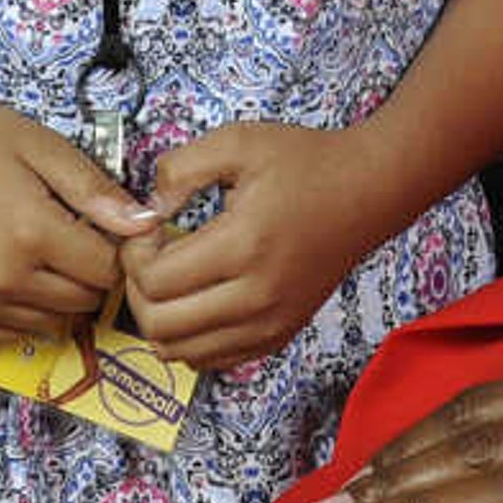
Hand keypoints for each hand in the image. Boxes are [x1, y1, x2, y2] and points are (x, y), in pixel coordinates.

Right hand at [0, 78, 154, 345]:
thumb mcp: (42, 146)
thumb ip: (96, 191)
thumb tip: (146, 225)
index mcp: (31, 233)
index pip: (108, 270)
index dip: (118, 248)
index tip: (108, 227)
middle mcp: (1, 279)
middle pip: (83, 301)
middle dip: (92, 272)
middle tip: (77, 235)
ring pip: (51, 324)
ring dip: (61, 294)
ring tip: (45, 250)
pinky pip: (10, 333)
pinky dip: (24, 310)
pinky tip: (15, 270)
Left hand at [116, 118, 397, 370]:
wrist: (368, 191)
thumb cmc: (305, 162)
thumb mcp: (239, 141)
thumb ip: (181, 168)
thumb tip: (145, 212)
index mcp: (244, 245)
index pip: (156, 281)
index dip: (134, 255)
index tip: (148, 228)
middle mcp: (257, 298)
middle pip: (160, 326)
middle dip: (138, 290)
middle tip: (152, 256)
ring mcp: (270, 325)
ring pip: (180, 354)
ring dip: (159, 319)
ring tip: (172, 278)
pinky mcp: (278, 336)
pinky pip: (211, 361)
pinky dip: (189, 338)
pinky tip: (197, 299)